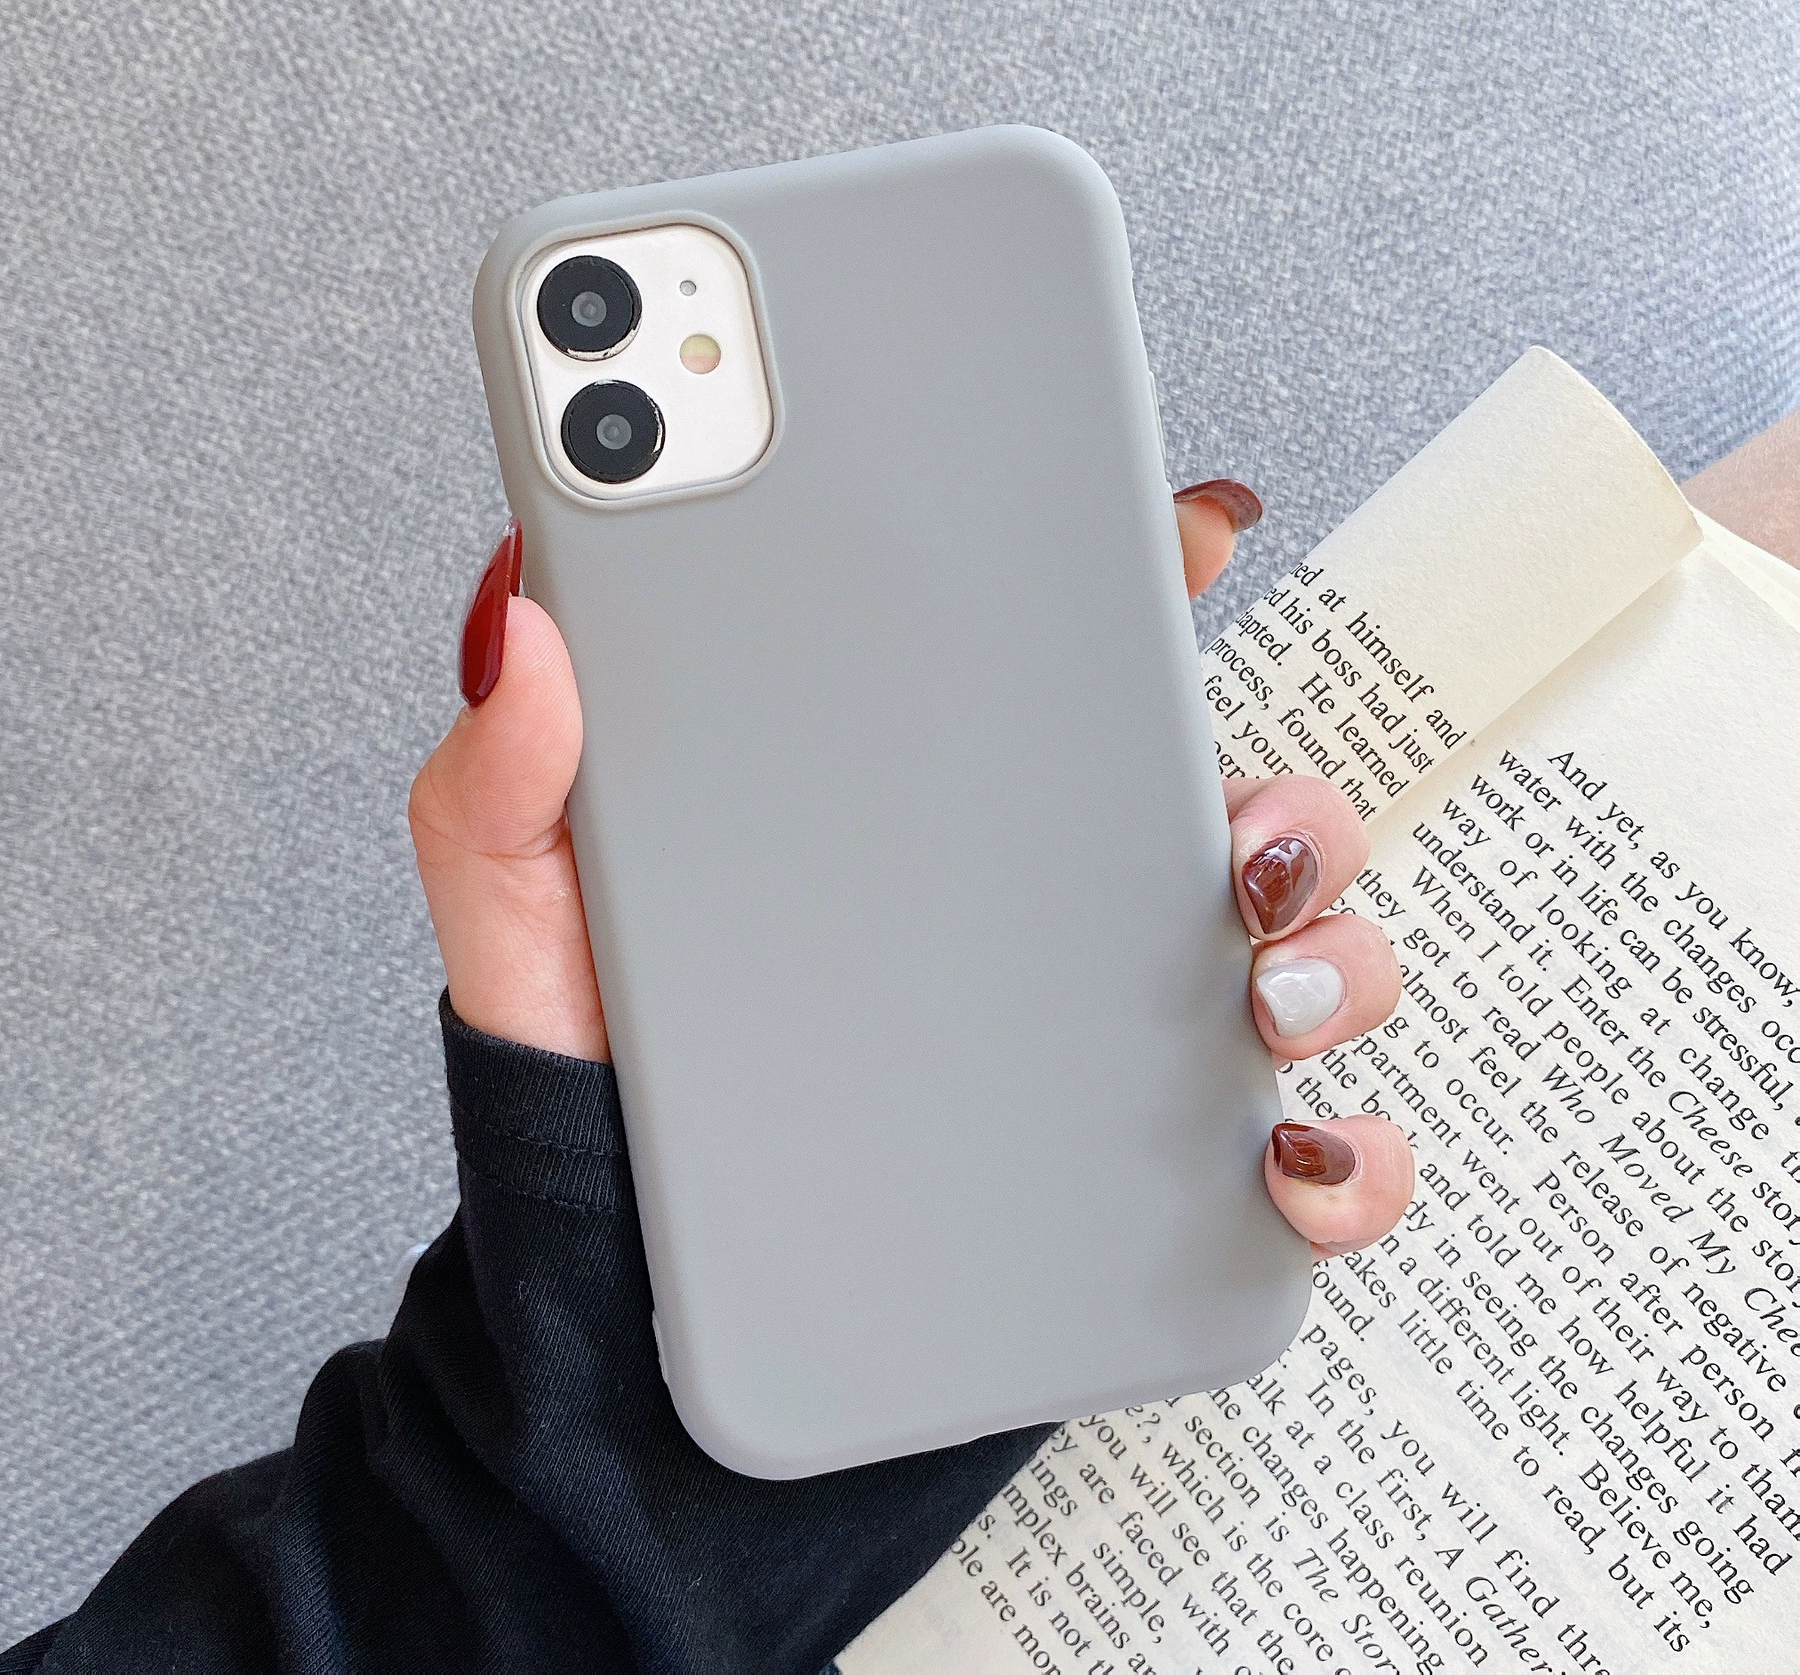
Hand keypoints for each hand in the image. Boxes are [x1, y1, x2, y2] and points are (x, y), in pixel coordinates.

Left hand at [408, 485, 1413, 1258]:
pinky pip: (1294, 1171)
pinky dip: (1346, 1164)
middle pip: (1220, 810)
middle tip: (1238, 827)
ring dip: (1332, 955)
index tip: (1197, 530)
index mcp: (918, 813)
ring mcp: (1099, 1052)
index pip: (1055, 672)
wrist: (623, 1323)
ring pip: (1294, 963)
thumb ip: (506, 781)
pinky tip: (1295, 1160)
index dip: (1140, 582)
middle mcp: (1032, 916)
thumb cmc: (598, 1100)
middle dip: (1283, 797)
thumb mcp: (528, 925)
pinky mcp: (1137, 1196)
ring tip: (1260, 988)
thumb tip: (526, 626)